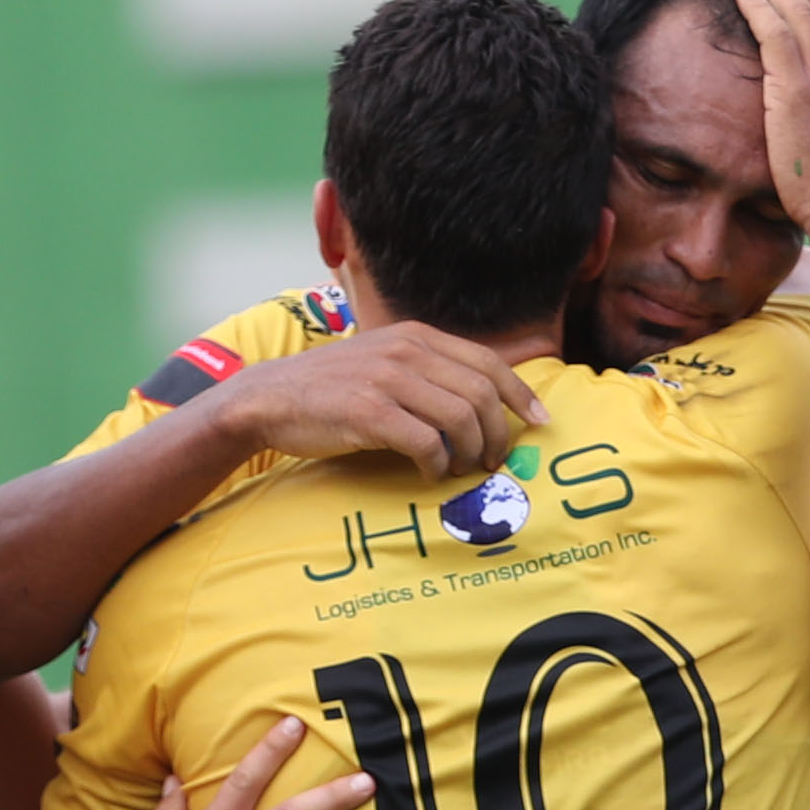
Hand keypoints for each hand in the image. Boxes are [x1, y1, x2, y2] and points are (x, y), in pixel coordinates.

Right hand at [210, 323, 550, 480]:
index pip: (488, 362)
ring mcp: (387, 380)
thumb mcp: (382, 360)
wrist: (270, 398)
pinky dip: (437, 465)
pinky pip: (426, 443)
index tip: (539, 421)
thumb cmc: (331, 388)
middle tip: (493, 461)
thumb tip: (478, 399)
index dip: (521, 395)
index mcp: (416, 336)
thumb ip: (425, 369)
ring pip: (460, 420)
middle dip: (498, 434)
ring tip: (461, 469)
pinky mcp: (369, 413)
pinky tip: (429, 473)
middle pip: (481, 395)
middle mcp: (406, 351)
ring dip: (470, 453)